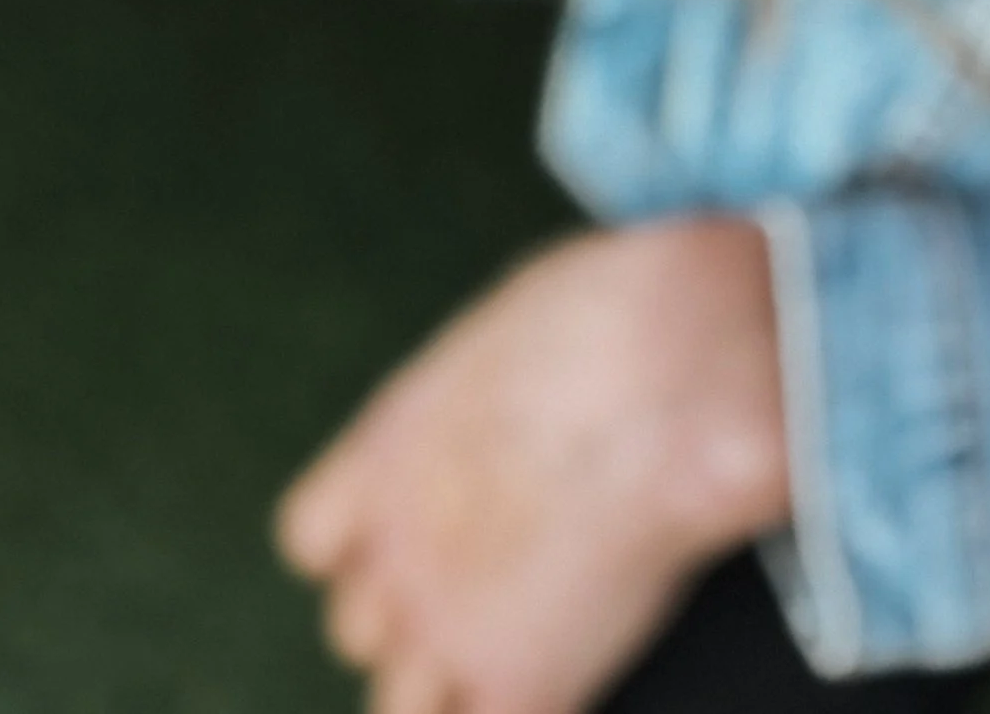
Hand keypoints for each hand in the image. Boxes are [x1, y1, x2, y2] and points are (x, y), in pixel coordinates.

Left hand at [274, 217, 786, 713]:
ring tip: (532, 628)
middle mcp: (394, 550)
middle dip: (420, 605)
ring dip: (452, 677)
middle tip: (504, 569)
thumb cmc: (620, 314)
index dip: (371, 539)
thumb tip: (513, 411)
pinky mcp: (519, 685)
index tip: (425, 524)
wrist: (672, 371)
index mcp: (384, 455)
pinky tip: (571, 664)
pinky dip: (527, 700)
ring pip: (401, 700)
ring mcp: (446, 629)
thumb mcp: (516, 332)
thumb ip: (484, 402)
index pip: (316, 538)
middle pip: (359, 623)